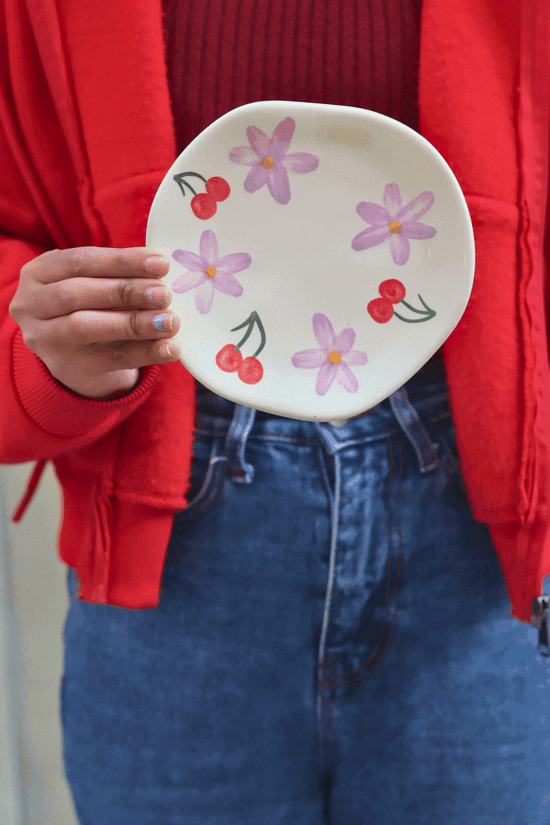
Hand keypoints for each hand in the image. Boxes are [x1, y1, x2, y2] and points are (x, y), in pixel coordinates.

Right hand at [9, 246, 180, 398]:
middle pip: (77, 293)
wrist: (74, 353)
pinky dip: (144, 353)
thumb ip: (118, 275)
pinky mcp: (65, 367)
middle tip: (164, 294)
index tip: (160, 263)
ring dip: (133, 323)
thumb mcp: (93, 283)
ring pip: (86, 327)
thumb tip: (161, 265)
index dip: (121, 261)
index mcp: (38, 273)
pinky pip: (109, 359)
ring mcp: (43, 338)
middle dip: (126, 291)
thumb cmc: (89, 305)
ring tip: (170, 321)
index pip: (79, 261)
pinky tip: (170, 348)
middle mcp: (30, 304)